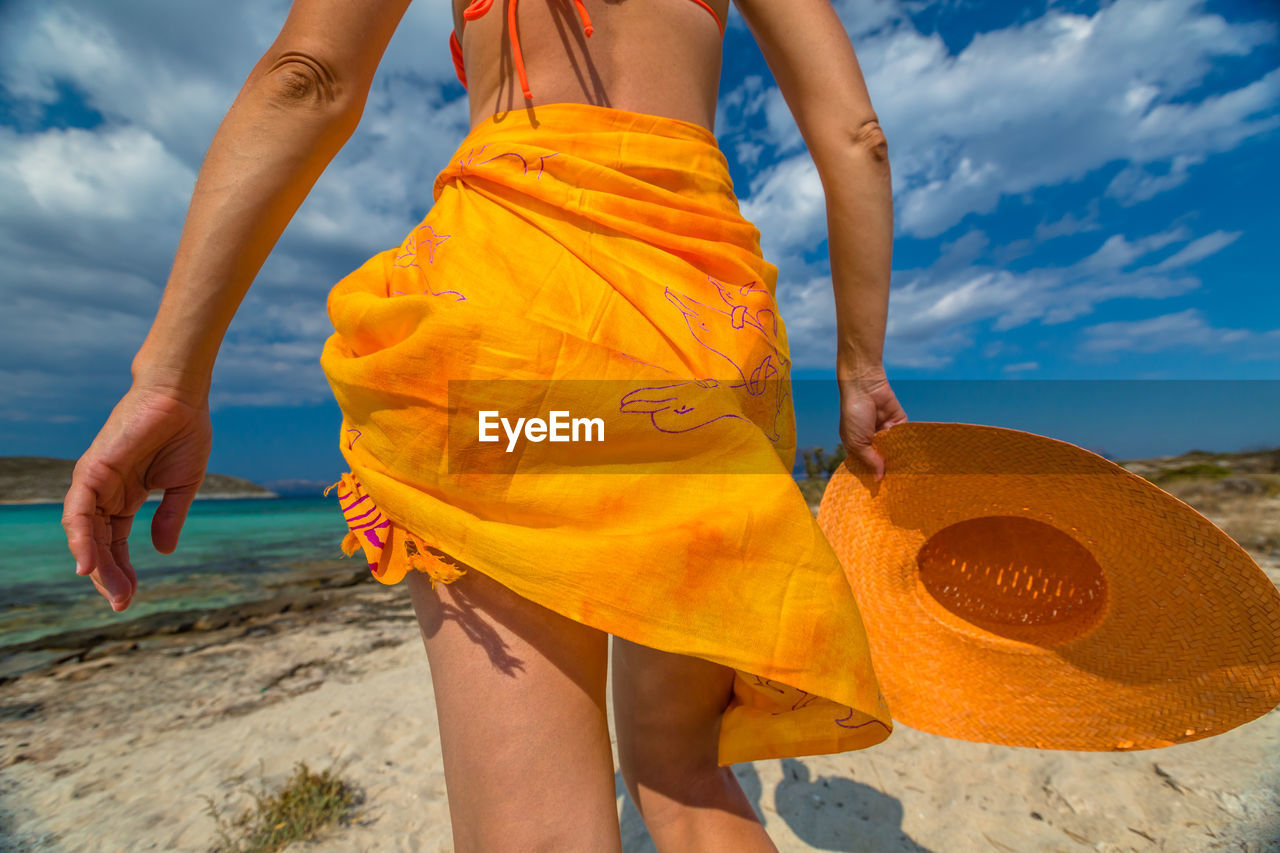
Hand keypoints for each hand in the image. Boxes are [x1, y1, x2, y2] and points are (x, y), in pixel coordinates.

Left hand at [62, 385, 212, 611]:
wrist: (181, 398)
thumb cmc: (184, 432)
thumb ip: (170, 517)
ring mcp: (93, 482)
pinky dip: (80, 539)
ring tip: (112, 592)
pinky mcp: (91, 471)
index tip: (131, 597)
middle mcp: (103, 492)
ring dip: (95, 565)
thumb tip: (164, 550)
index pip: (114, 542)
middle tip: (122, 603)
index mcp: (124, 496)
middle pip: (97, 544)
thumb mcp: (183, 485)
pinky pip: (78, 512)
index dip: (122, 570)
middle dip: (109, 575)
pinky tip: (87, 565)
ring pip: (84, 534)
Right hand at [836, 366, 907, 482]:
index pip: (866, 466)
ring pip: (896, 452)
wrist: (865, 387)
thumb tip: (879, 479)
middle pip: (883, 461)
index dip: (872, 477)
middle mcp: (873, 442)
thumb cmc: (854, 414)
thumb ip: (869, 461)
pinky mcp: (901, 425)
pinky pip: (906, 440)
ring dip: (900, 462)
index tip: (880, 493)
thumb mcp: (857, 442)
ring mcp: (887, 434)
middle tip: (897, 490)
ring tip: (908, 479)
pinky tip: (915, 462)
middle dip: (888, 472)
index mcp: (858, 447)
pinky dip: (909, 448)